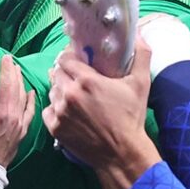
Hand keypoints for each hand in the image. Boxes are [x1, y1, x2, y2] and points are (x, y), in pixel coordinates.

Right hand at [0, 56, 35, 166]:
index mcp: (1, 114)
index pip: (6, 86)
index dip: (6, 71)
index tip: (5, 59)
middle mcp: (14, 116)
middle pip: (16, 89)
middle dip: (14, 72)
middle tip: (11, 60)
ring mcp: (20, 123)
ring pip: (23, 98)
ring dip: (21, 83)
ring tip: (18, 70)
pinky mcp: (23, 130)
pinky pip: (30, 112)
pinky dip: (31, 100)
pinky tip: (31, 92)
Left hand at [43, 37, 153, 167]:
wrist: (122, 154)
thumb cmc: (131, 118)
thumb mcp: (141, 84)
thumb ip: (141, 55)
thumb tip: (139, 34)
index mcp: (86, 80)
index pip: (65, 58)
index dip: (70, 56)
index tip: (78, 59)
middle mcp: (69, 94)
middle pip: (56, 72)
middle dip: (65, 72)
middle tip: (77, 77)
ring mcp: (60, 112)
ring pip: (52, 90)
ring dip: (60, 89)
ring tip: (73, 94)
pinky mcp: (55, 128)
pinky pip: (48, 110)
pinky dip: (55, 108)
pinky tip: (68, 110)